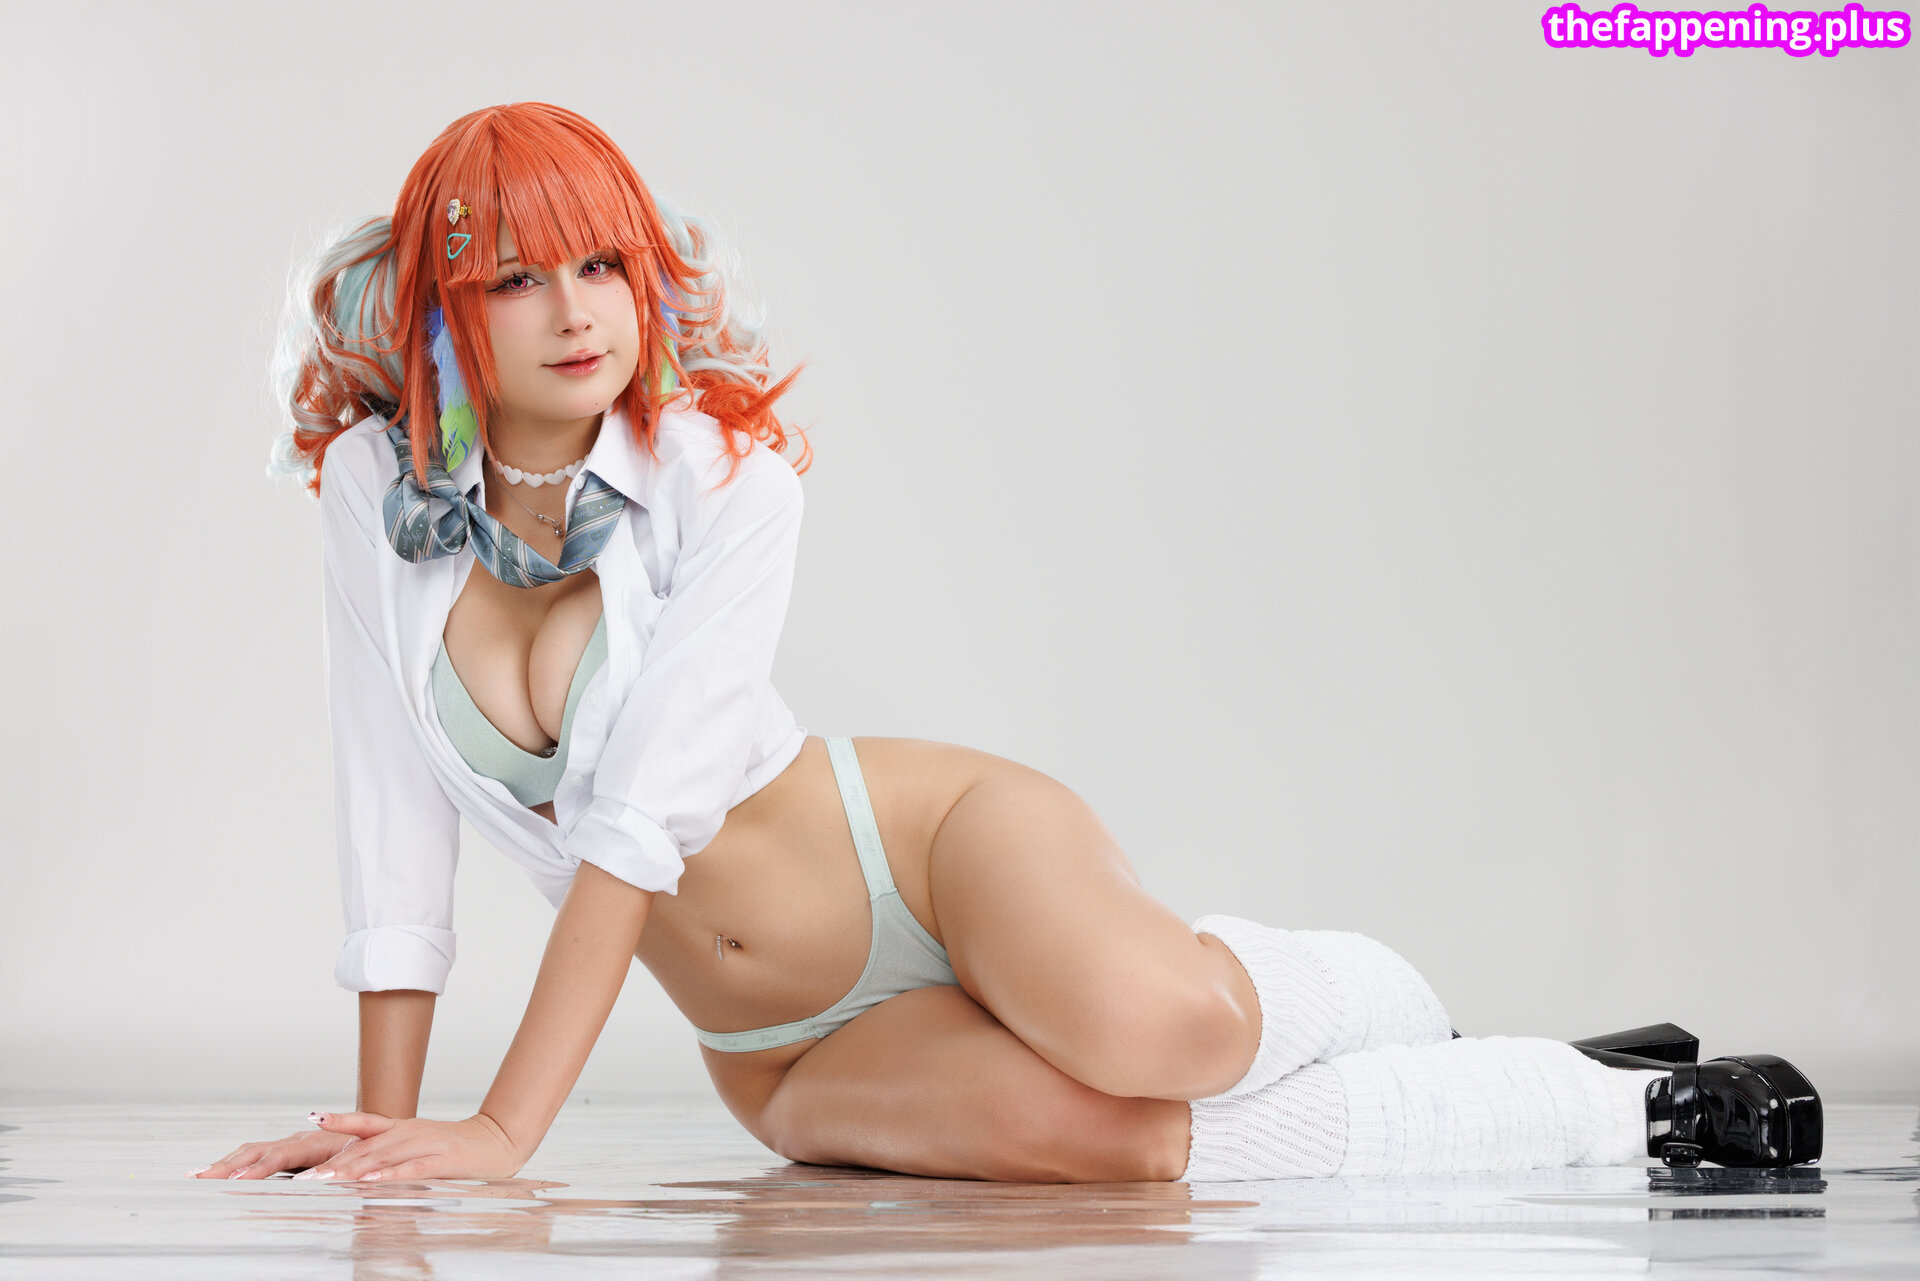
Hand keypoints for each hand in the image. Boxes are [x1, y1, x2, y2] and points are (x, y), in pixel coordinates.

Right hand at [189, 1126, 355, 1179]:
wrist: (378, 1137)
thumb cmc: (368, 1153)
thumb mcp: (357, 1163)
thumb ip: (336, 1173)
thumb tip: (314, 1185)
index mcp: (315, 1141)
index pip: (281, 1155)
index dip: (259, 1168)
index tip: (238, 1180)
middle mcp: (297, 1140)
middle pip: (257, 1151)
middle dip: (228, 1166)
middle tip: (201, 1178)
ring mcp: (288, 1144)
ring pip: (251, 1152)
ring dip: (224, 1164)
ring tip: (197, 1176)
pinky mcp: (284, 1152)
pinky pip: (253, 1156)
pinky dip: (232, 1164)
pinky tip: (213, 1173)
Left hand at [291, 1110, 526, 1181]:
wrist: (496, 1142)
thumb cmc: (453, 1148)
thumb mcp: (418, 1143)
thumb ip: (390, 1150)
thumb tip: (356, 1165)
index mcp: (402, 1126)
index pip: (366, 1120)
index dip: (340, 1119)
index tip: (312, 1119)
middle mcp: (410, 1131)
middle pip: (367, 1146)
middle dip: (335, 1162)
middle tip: (307, 1176)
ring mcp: (427, 1144)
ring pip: (383, 1157)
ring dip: (354, 1170)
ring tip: (328, 1180)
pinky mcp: (443, 1160)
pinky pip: (412, 1169)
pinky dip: (390, 1175)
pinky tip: (371, 1181)